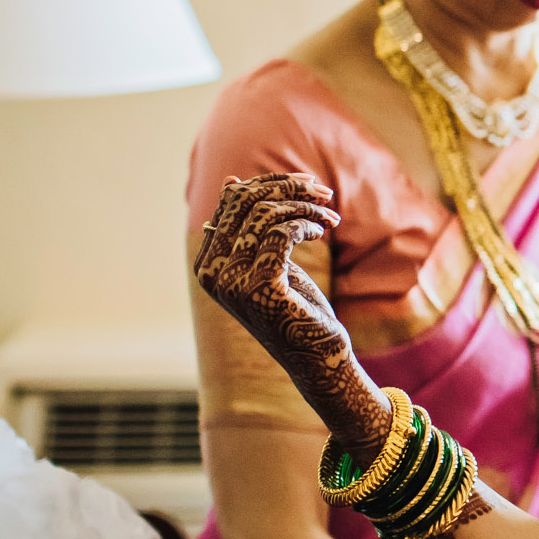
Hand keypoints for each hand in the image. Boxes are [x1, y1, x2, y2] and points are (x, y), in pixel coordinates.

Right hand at [194, 172, 389, 451]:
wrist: (317, 358)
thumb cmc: (295, 309)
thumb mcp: (268, 262)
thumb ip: (248, 228)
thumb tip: (231, 181)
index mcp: (208, 263)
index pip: (231, 201)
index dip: (271, 183)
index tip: (306, 184)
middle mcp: (212, 272)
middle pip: (245, 202)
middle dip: (289, 188)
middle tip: (323, 192)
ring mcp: (232, 281)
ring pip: (265, 215)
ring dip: (305, 206)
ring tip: (330, 216)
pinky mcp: (260, 287)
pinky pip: (282, 233)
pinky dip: (307, 223)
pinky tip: (322, 229)